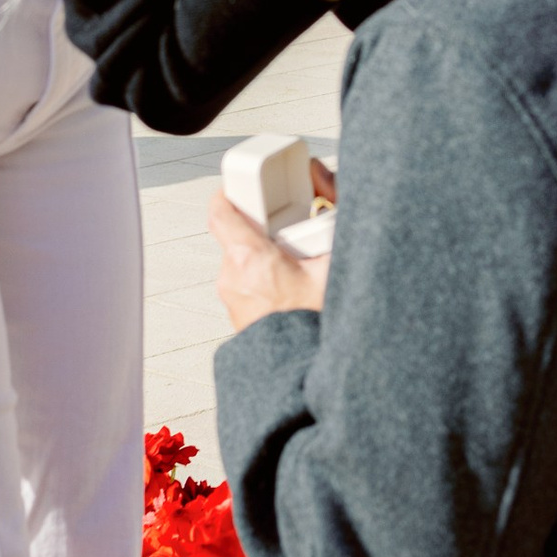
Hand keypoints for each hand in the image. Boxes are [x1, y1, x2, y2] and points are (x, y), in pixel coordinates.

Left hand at [211, 188, 329, 327]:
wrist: (303, 377)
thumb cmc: (317, 324)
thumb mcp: (336, 262)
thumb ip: (332, 210)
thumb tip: (322, 178)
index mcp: (250, 259)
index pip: (221, 210)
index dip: (232, 191)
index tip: (249, 186)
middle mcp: (233, 278)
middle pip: (241, 235)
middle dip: (268, 229)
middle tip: (297, 233)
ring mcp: (233, 300)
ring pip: (246, 261)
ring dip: (270, 258)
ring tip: (301, 269)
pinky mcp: (238, 317)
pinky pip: (249, 284)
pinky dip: (268, 280)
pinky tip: (295, 289)